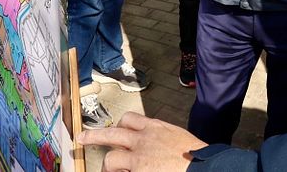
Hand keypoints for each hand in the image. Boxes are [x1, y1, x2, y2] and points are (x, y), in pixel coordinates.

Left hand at [78, 112, 203, 171]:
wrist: (205, 167)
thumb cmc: (199, 156)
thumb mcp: (179, 139)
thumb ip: (163, 140)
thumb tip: (158, 148)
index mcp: (156, 128)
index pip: (130, 119)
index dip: (120, 125)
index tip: (116, 130)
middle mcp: (144, 140)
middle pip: (112, 133)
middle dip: (94, 135)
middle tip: (82, 138)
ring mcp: (139, 158)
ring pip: (111, 158)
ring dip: (107, 166)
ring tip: (106, 170)